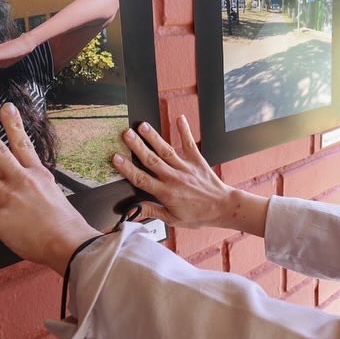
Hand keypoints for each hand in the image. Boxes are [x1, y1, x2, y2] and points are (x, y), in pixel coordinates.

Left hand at [0, 102, 98, 273]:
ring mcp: (6, 198)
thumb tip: (28, 180)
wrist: (68, 243)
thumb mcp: (54, 193)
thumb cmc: (65, 222)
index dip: (13, 124)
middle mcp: (20, 181)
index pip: (22, 143)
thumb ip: (37, 183)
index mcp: (37, 174)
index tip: (5, 107)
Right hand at [112, 115, 268, 236]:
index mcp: (166, 193)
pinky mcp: (197, 161)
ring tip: (142, 125)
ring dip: (154, 137)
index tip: (116, 158)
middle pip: (152, 161)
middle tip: (126, 134)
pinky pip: (190, 144)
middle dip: (138, 147)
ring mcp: (186, 168)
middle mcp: (174, 178)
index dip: (128, 169)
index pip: (142, 179)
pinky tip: (179, 118)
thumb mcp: (173, 219)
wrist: (223, 208)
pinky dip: (185, 131)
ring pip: (166, 151)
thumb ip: (153, 212)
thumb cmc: (199, 215)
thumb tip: (134, 210)